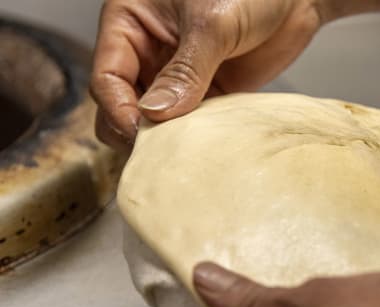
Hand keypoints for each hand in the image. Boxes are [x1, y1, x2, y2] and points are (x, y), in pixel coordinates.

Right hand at [91, 0, 323, 148]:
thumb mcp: (213, 23)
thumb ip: (185, 70)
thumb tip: (155, 113)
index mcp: (131, 22)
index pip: (107, 75)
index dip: (118, 108)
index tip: (139, 132)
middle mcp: (148, 51)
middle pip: (121, 103)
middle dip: (134, 128)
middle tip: (156, 150)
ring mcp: (175, 75)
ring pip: (153, 119)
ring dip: (162, 138)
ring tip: (180, 151)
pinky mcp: (205, 93)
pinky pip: (187, 123)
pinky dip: (190, 138)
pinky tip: (202, 146)